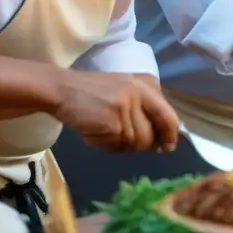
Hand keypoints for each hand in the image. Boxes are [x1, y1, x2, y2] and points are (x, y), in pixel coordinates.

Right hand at [52, 71, 179, 152]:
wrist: (62, 89)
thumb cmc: (93, 92)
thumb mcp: (125, 90)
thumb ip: (144, 108)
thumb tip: (161, 139)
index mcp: (146, 85)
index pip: (168, 115)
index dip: (170, 135)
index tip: (168, 147)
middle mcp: (140, 94)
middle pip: (150, 135)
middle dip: (140, 145)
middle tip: (124, 141)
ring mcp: (127, 108)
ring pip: (133, 143)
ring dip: (118, 144)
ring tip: (103, 132)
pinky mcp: (113, 122)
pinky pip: (116, 145)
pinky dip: (104, 145)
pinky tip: (94, 132)